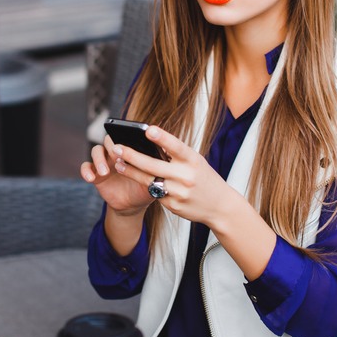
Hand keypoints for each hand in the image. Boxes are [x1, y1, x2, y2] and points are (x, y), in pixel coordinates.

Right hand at [80, 134, 155, 215]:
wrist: (132, 205)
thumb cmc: (145, 188)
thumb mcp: (153, 179)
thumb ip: (155, 168)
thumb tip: (162, 157)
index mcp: (131, 149)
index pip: (126, 135)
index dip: (126, 136)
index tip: (129, 144)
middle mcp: (117, 152)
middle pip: (109, 139)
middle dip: (111, 146)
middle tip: (116, 155)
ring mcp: (105, 161)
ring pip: (96, 150)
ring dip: (98, 159)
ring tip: (104, 172)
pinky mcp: (95, 172)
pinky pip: (86, 166)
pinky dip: (86, 171)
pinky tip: (90, 178)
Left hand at [106, 125, 237, 230]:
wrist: (220, 206)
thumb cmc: (204, 178)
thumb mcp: (195, 162)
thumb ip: (176, 154)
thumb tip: (150, 143)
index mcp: (193, 160)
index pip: (176, 146)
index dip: (162, 137)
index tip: (147, 129)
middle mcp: (186, 176)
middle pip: (153, 165)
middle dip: (132, 156)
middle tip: (116, 148)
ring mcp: (179, 192)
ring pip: (149, 181)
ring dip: (131, 172)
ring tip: (119, 164)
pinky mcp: (173, 205)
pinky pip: (154, 193)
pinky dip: (146, 185)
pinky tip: (136, 178)